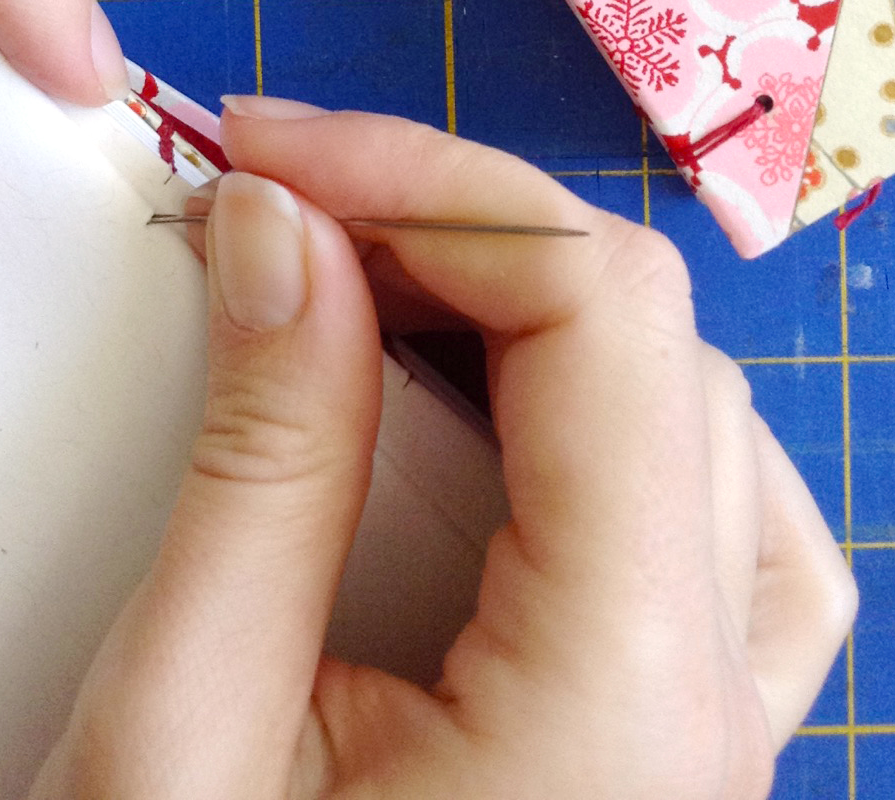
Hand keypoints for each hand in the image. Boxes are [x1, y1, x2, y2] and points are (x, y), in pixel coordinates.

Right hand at [37, 99, 854, 799]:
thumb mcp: (184, 742)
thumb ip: (256, 459)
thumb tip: (282, 233)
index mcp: (619, 711)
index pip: (601, 316)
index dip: (432, 183)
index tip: (277, 155)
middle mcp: (706, 728)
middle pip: (655, 352)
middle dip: (460, 233)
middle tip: (288, 207)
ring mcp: (703, 754)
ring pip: (706, 433)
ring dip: (543, 319)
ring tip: (375, 285)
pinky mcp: (661, 767)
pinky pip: (711, 541)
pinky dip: (604, 429)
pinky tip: (495, 420)